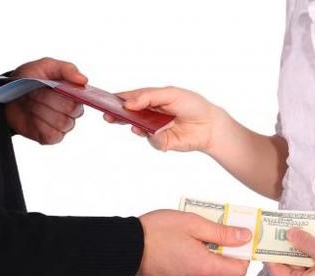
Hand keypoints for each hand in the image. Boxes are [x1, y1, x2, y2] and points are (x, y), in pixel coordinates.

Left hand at [5, 57, 86, 144]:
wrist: (8, 96)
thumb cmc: (30, 80)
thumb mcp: (45, 66)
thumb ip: (66, 69)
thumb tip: (83, 80)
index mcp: (74, 94)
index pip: (80, 97)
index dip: (66, 92)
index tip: (53, 86)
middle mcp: (72, 112)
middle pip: (70, 109)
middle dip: (48, 98)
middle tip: (34, 92)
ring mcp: (62, 126)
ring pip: (60, 122)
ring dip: (41, 110)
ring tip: (31, 103)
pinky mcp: (51, 137)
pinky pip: (52, 134)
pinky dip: (39, 124)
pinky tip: (32, 117)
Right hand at [104, 87, 227, 153]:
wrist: (210, 124)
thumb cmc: (192, 105)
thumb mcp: (170, 94)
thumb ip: (148, 97)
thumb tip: (128, 103)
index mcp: (149, 100)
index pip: (129, 98)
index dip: (116, 99)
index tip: (103, 99)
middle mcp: (149, 115)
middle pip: (128, 115)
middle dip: (117, 115)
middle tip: (107, 115)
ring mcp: (154, 129)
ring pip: (137, 128)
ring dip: (132, 125)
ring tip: (129, 122)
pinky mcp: (161, 142)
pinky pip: (151, 140)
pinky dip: (151, 135)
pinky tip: (152, 131)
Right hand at [137, 210, 251, 275]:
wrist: (125, 247)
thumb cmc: (156, 232)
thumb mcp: (193, 224)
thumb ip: (222, 233)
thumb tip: (246, 237)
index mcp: (204, 267)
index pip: (239, 270)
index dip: (242, 254)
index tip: (236, 240)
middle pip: (221, 269)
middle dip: (217, 251)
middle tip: (201, 233)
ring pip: (205, 272)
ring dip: (201, 256)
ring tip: (184, 240)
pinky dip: (188, 263)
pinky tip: (175, 249)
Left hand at [267, 229, 314, 275]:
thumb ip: (303, 242)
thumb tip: (289, 235)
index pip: (275, 269)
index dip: (273, 252)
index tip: (272, 237)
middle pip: (287, 273)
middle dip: (289, 254)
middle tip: (291, 234)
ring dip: (301, 260)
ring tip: (306, 242)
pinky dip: (310, 269)